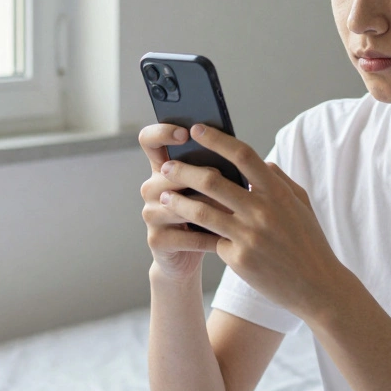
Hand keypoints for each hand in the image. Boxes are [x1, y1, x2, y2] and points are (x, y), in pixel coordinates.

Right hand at [138, 123, 225, 282]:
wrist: (188, 258)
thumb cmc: (207, 216)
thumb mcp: (212, 190)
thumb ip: (218, 170)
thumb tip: (240, 154)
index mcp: (162, 168)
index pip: (149, 140)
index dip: (162, 132)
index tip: (186, 134)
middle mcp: (151, 188)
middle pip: (170, 171)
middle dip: (202, 176)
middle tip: (227, 182)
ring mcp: (150, 214)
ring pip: (180, 204)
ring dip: (210, 208)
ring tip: (234, 212)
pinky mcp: (156, 240)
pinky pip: (187, 235)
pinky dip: (211, 237)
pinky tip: (229, 238)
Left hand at [157, 124, 348, 318]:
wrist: (317, 287)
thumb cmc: (309, 242)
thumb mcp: (301, 205)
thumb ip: (280, 181)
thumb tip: (261, 161)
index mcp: (278, 192)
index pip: (243, 155)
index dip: (217, 139)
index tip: (196, 129)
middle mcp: (263, 211)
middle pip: (212, 181)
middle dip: (183, 171)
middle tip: (166, 168)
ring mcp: (250, 237)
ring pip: (201, 212)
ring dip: (177, 202)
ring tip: (163, 196)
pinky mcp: (239, 260)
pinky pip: (210, 241)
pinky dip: (196, 233)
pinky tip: (180, 228)